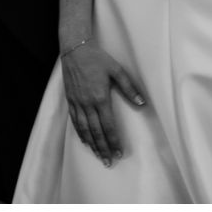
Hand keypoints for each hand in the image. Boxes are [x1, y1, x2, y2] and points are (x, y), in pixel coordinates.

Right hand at [60, 42, 145, 166]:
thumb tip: (141, 103)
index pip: (108, 125)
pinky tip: (85, 141)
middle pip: (96, 132)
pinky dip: (80, 133)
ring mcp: (77, 103)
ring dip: (92, 144)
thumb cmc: (97, 58)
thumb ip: (129, 88)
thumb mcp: (117, 70)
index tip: (119, 152)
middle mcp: (87, 103)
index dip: (114, 141)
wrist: (75, 49)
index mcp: (100, 98)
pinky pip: (75, 121)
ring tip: (98, 156)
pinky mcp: (70, 100)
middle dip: (103, 148)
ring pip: (84, 129)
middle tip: (109, 162)